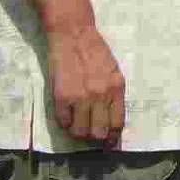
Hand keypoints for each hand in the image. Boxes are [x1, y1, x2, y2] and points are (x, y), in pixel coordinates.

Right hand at [49, 22, 125, 143]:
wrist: (73, 35)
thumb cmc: (96, 52)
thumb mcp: (114, 72)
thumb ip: (114, 95)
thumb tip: (113, 120)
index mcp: (116, 89)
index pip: (117, 123)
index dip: (113, 138)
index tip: (109, 143)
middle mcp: (99, 95)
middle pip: (99, 133)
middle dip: (96, 138)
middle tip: (92, 134)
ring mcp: (80, 97)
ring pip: (80, 132)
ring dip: (79, 134)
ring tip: (78, 127)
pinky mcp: (61, 96)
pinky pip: (63, 122)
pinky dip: (65, 124)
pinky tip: (68, 117)